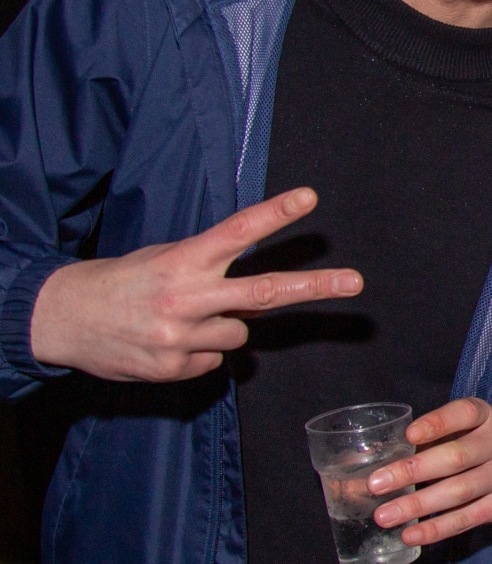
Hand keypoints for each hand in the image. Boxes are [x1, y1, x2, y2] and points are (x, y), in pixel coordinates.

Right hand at [28, 187, 361, 381]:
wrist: (63, 319)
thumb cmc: (124, 282)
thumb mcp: (165, 260)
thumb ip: (212, 273)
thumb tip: (260, 302)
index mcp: (184, 260)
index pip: (236, 231)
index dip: (275, 214)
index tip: (309, 196)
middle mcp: (187, 295)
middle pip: (265, 292)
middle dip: (315, 287)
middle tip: (356, 281)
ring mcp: (182, 335)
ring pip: (240, 335)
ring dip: (224, 328)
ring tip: (182, 321)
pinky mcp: (175, 366)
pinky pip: (213, 362)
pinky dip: (200, 353)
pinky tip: (168, 343)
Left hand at [368, 398, 491, 546]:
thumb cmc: (470, 448)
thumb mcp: (456, 433)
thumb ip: (422, 442)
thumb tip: (364, 464)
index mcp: (483, 418)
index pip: (464, 413)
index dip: (438, 423)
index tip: (408, 434)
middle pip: (456, 457)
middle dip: (412, 471)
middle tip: (375, 485)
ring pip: (459, 491)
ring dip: (417, 505)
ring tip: (384, 516)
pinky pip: (466, 519)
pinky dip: (435, 529)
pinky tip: (409, 534)